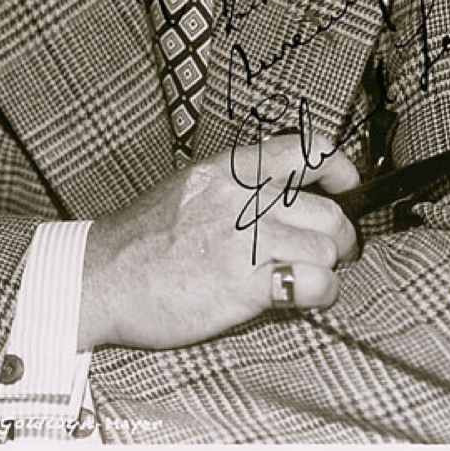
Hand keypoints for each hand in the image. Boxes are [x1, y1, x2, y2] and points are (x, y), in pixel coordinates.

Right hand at [78, 131, 359, 350]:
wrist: (102, 276)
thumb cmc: (145, 238)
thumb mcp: (192, 187)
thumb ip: (238, 183)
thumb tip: (290, 187)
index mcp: (229, 169)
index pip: (307, 152)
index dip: (340, 170)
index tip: (347, 188)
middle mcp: (241, 197)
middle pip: (329, 211)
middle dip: (341, 238)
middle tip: (333, 254)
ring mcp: (243, 239)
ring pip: (327, 249)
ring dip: (328, 270)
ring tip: (309, 280)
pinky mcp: (243, 283)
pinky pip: (314, 283)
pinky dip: (320, 294)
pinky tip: (303, 298)